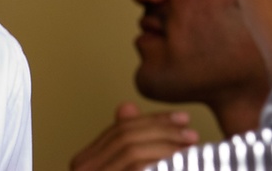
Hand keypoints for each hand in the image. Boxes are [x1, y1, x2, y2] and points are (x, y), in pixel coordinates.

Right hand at [69, 102, 199, 170]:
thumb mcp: (126, 163)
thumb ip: (126, 139)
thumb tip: (126, 107)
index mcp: (84, 161)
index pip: (121, 129)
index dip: (154, 120)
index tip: (184, 119)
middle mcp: (80, 169)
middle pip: (126, 136)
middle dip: (163, 130)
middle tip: (191, 133)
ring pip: (132, 150)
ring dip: (167, 145)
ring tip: (190, 148)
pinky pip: (137, 165)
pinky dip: (162, 160)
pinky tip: (180, 161)